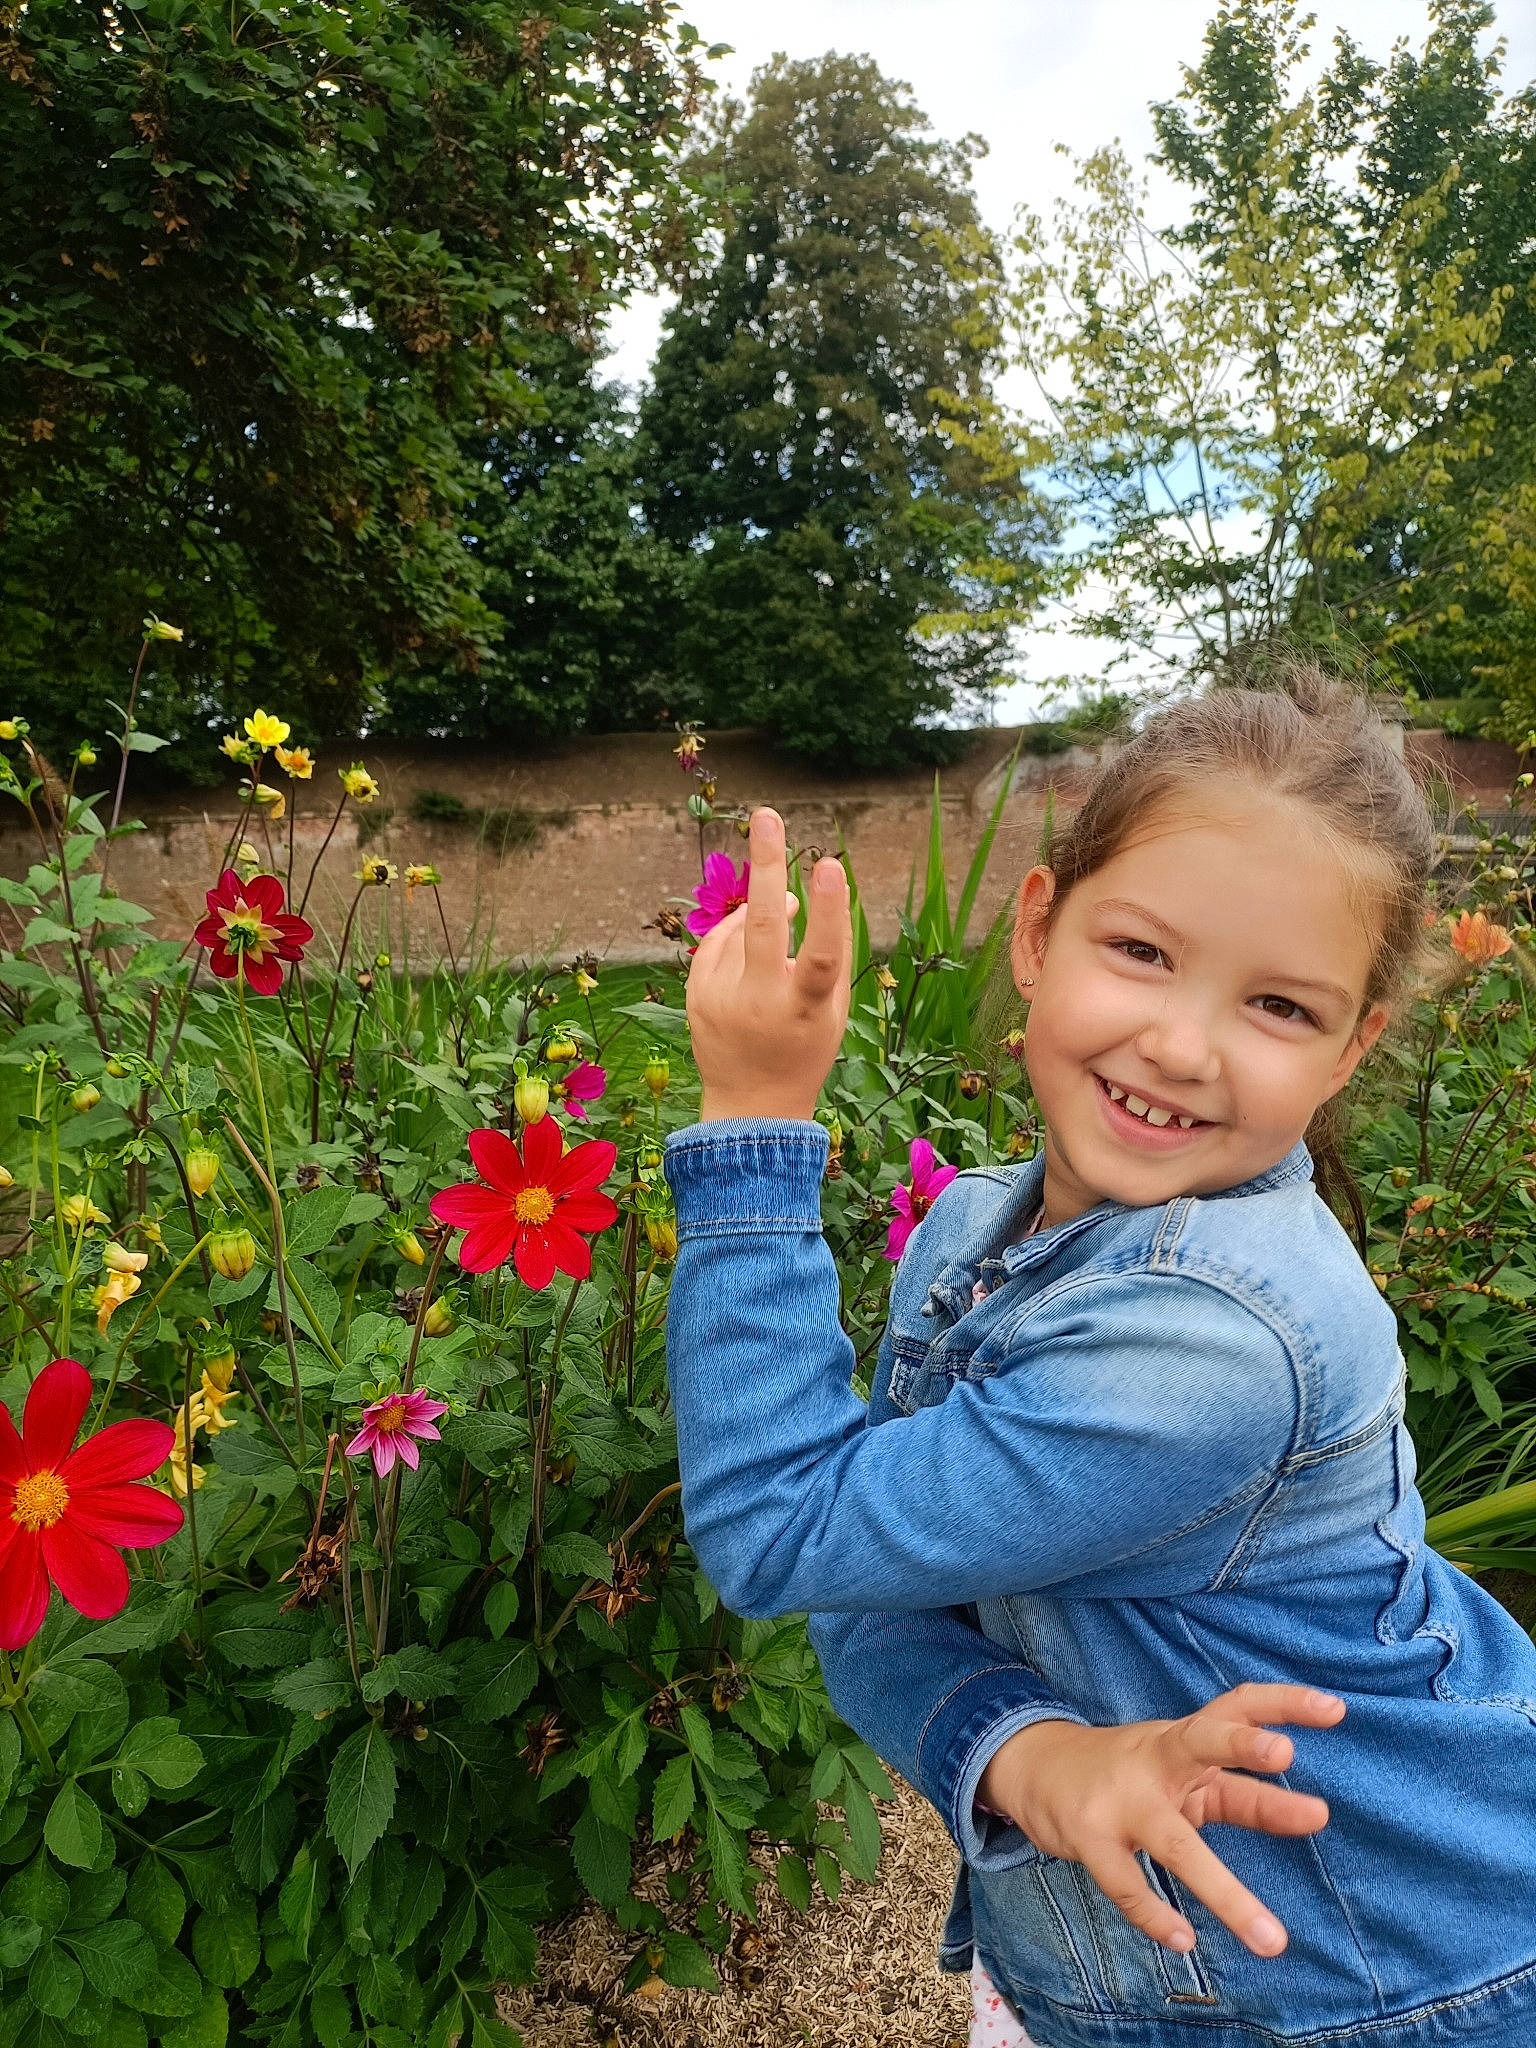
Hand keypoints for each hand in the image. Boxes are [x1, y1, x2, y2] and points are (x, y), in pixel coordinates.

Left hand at [687, 807, 851, 1122]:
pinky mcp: (696, 995)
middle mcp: (760, 1004)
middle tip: (766, 815)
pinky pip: (719, 942)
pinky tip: (751, 945)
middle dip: (767, 866)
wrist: (750, 1107)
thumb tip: (789, 893)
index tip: (830, 864)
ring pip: (744, 929)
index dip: (830, 912)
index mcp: (806, 1012)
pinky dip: (737, 932)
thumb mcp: (831, 1011)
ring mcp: (722, 999)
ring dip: (763, 914)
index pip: (821, 957)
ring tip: (780, 920)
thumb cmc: (805, 1048)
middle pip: (762, 927)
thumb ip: (825, 954)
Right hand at [977, 1683, 1344, 1958]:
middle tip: (1285, 1753)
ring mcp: (1121, 1800)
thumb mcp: (1186, 1776)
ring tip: (1273, 1941)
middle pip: (1199, 1741)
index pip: (1236, 1707)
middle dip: (1239, 1744)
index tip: (1336, 1708)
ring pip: (1175, 1844)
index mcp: (1183, 1740)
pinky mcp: (1090, 1837)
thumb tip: (1318, 1814)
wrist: (1035, 1769)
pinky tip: (1183, 1939)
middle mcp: (1156, 1760)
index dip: (1284, 1704)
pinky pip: (1125, 1883)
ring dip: (1225, 1892)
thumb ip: (1247, 1794)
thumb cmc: (1131, 1777)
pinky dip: (1152, 1914)